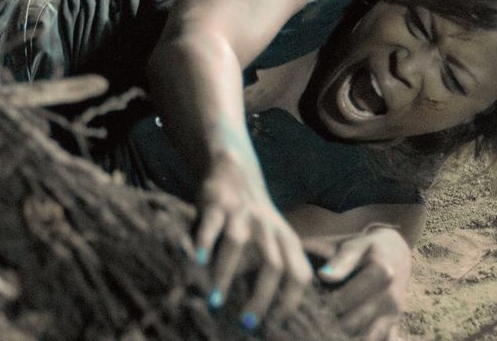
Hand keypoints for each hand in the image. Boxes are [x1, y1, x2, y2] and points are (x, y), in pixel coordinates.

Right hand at [195, 156, 312, 329]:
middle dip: (261, 297)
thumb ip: (272, 271)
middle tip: (247, 323)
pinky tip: (196, 262)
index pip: (300, 274)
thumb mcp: (273, 241)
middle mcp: (268, 228)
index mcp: (287, 240)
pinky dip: (203, 243)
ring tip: (215, 303)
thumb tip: (264, 317)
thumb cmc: (253, 221)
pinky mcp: (217, 202)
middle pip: (272, 264)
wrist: (235, 172)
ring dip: (227, 275)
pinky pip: (210, 223)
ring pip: (237, 244)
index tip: (276, 324)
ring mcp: (243, 213)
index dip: (292, 300)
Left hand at [317, 227, 410, 339]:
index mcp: (381, 273)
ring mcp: (393, 314)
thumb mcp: (354, 247)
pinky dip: (357, 340)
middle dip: (327, 323)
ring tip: (324, 325)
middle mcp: (391, 297)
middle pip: (350, 323)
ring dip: (340, 334)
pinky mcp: (394, 325)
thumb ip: (340, 262)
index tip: (307, 303)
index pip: (342, 301)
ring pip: (362, 337)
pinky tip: (342, 332)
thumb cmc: (368, 248)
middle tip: (311, 317)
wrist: (397, 253)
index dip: (320, 306)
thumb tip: (323, 276)